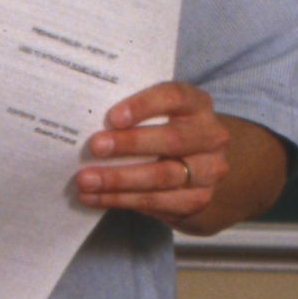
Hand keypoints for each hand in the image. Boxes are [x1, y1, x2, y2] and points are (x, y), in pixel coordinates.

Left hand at [75, 81, 239, 224]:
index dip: (144, 105)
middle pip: (171, 140)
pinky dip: (120, 199)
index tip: (113, 117)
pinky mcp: (198, 199)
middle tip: (94, 147)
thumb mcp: (161, 113)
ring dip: (119, 179)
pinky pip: (156, 201)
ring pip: (162, 176)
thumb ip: (136, 113)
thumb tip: (89, 119)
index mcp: (197, 105)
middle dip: (129, 144)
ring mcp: (209, 170)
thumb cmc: (168, 130)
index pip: (174, 97)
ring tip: (86, 180)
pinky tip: (95, 197)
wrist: (202, 166)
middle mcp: (211, 136)